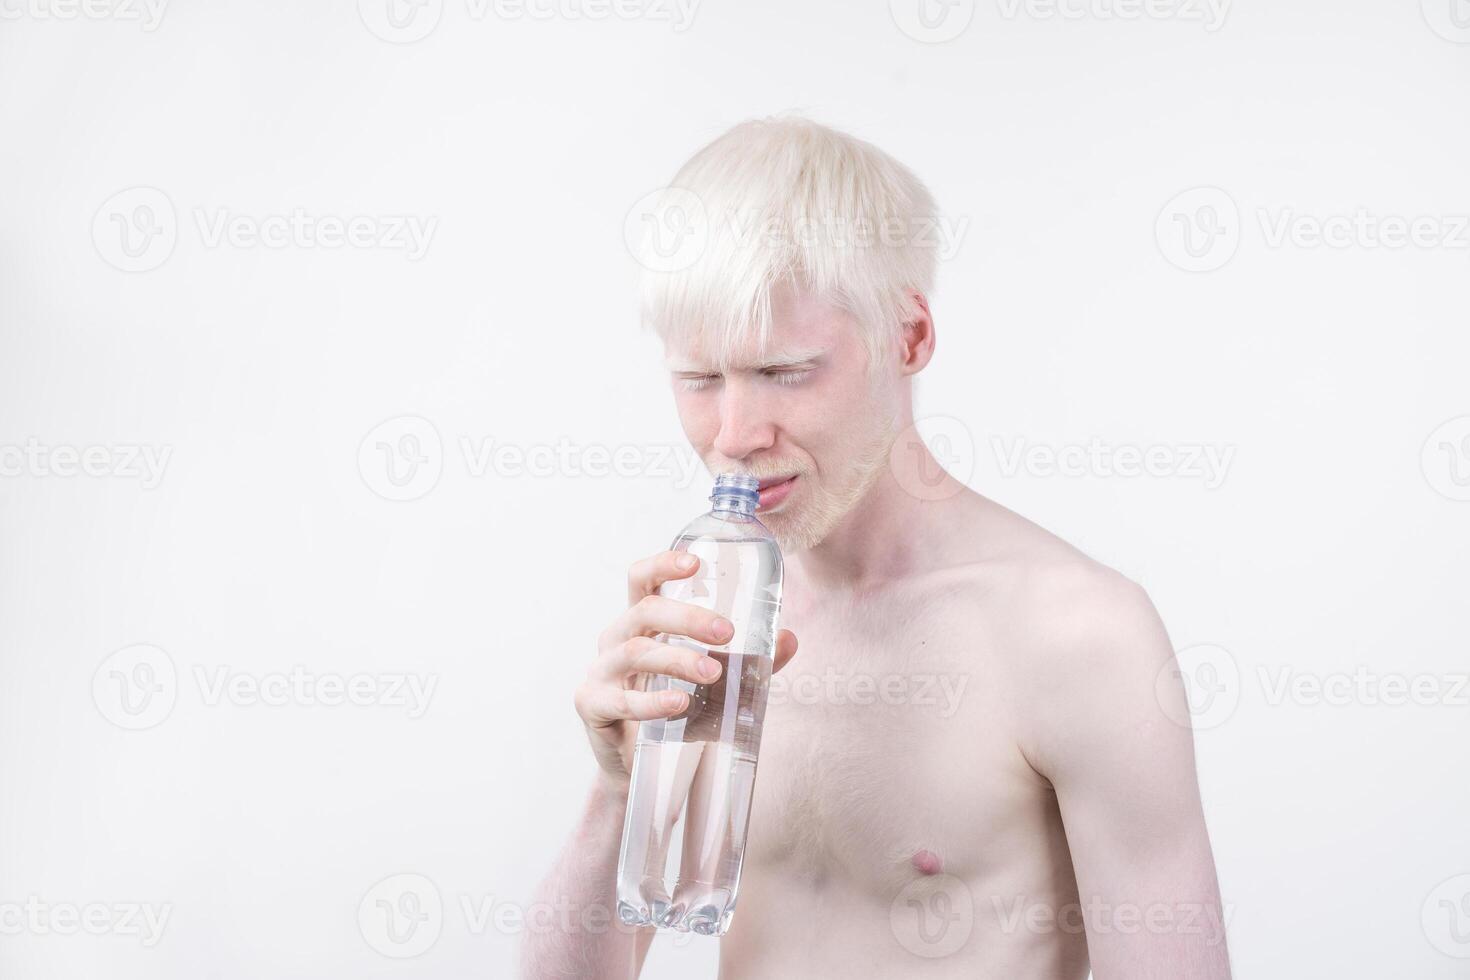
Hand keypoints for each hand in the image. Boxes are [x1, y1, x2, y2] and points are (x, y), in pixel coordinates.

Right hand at [575, 549, 798, 792]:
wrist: (642, 767)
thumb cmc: (677, 709)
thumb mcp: (716, 683)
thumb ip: (750, 663)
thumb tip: (789, 639)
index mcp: (641, 622)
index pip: (642, 579)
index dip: (663, 565)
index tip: (695, 564)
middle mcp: (616, 639)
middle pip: (644, 611)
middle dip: (687, 617)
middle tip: (727, 633)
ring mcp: (601, 671)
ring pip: (635, 652)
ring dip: (677, 659)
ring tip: (712, 673)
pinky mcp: (592, 705)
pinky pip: (621, 700)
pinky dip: (652, 702)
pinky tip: (678, 703)